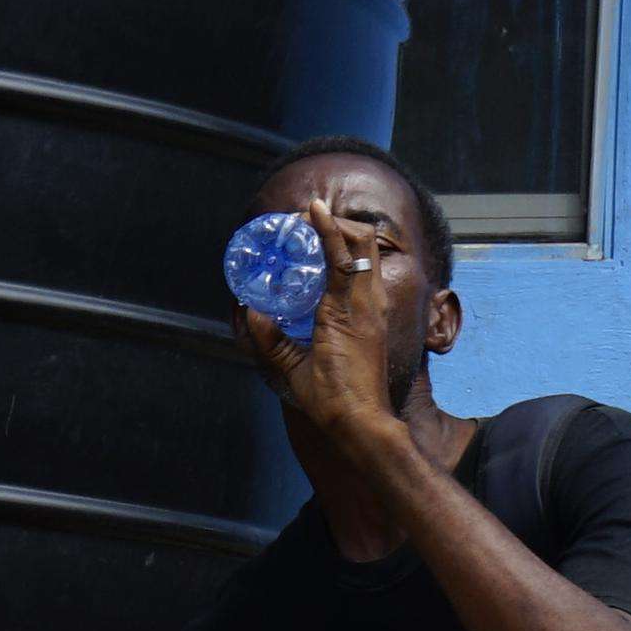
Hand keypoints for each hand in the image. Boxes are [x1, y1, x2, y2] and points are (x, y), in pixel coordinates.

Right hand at [238, 203, 423, 459]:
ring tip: (322, 239)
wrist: (364, 422)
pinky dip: (353, 261)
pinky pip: (369, 277)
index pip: (343, 257)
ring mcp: (377, 311)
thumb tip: (252, 311)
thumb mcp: (291, 369)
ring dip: (350, 240)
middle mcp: (367, 305)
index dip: (328, 227)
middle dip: (342, 225)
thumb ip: (270, 338)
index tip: (313, 208)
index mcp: (345, 312)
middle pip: (365, 245)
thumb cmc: (330, 398)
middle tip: (312, 222)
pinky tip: (332, 268)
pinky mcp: (378, 320)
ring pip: (371, 258)